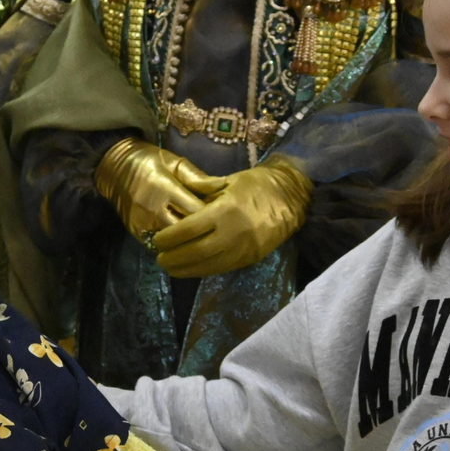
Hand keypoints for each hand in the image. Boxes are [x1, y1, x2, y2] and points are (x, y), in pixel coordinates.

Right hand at [93, 138, 225, 244]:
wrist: (115, 167)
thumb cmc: (149, 161)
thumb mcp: (174, 162)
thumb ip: (197, 177)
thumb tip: (224, 187)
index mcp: (165, 187)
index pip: (195, 211)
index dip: (212, 216)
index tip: (222, 216)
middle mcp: (152, 208)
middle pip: (184, 230)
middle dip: (200, 232)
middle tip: (214, 231)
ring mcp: (142, 222)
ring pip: (171, 242)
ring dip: (186, 242)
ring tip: (199, 239)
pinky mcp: (134, 231)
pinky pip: (157, 245)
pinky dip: (170, 245)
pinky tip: (181, 243)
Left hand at [152, 157, 312, 278]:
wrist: (292, 198)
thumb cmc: (257, 185)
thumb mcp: (228, 180)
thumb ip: (202, 188)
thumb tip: (179, 193)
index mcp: (225, 211)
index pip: (189, 230)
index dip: (170, 238)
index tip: (157, 240)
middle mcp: (233, 234)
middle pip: (196, 253)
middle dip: (174, 258)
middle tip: (159, 258)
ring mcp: (243, 249)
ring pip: (209, 266)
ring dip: (186, 270)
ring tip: (171, 268)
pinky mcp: (251, 259)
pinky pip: (223, 268)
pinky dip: (204, 270)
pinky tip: (192, 268)